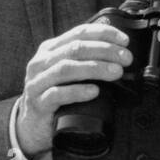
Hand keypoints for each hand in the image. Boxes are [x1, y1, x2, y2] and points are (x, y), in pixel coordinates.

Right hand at [17, 20, 132, 157]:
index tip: (125, 41)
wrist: (33, 126)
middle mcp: (41, 62)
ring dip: (95, 68)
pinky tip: (94, 91)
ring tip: (116, 72)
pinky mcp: (37, 104)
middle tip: (126, 58)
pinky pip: (57, 94)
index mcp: (50, 49)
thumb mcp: (67, 73)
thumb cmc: (56, 95)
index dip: (104, 34)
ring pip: (66, 69)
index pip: (79, 33)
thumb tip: (120, 54)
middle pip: (75, 49)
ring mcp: (37, 83)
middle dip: (105, 51)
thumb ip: (85, 60)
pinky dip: (78, 91)